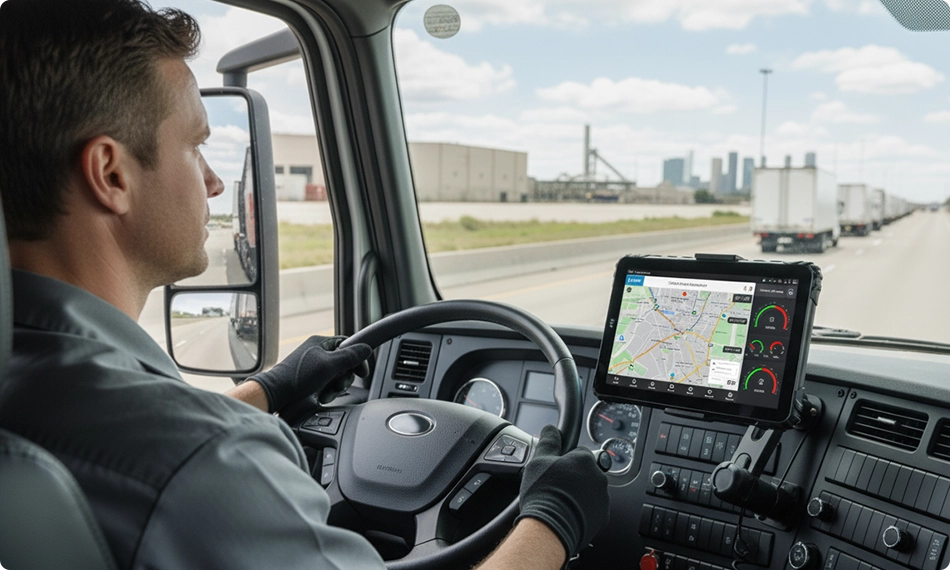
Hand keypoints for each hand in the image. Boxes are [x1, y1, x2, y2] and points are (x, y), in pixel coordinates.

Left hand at [249, 335, 371, 412]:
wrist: (276, 395)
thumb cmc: (297, 377)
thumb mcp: (329, 365)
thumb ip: (350, 357)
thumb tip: (366, 349)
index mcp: (321, 343)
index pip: (348, 345)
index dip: (357, 358)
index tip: (362, 372)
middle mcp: (318, 353)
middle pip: (345, 364)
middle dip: (344, 377)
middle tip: (338, 384)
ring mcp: (313, 368)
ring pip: (337, 377)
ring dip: (335, 388)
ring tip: (326, 392)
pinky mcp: (310, 381)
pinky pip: (327, 385)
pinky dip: (327, 392)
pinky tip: (321, 396)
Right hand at [515, 425, 609, 558]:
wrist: (550, 528)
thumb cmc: (544, 493)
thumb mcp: (539, 460)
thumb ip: (549, 441)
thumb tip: (551, 429)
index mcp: (585, 459)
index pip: (578, 452)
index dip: (564, 460)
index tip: (555, 469)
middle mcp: (598, 476)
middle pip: (585, 472)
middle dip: (573, 477)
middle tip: (556, 486)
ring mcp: (602, 498)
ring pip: (590, 491)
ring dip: (579, 494)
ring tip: (560, 502)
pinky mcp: (602, 517)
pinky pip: (592, 509)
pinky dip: (583, 511)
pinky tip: (567, 514)